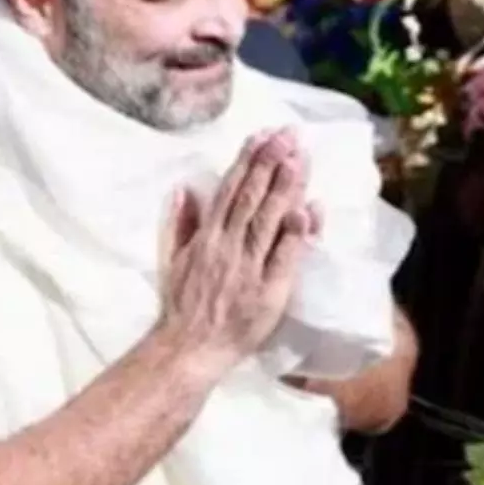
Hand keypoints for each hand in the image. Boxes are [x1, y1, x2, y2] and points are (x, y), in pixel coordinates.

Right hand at [155, 130, 315, 379]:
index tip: (264, 136)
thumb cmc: (184, 305)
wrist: (188, 349)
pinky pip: (284, 258)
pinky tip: (308, 211)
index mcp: (208, 237)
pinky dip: (295, 235)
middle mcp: (228, 246)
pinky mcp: (268, 290)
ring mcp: (249, 267)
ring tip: (298, 159)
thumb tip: (184, 190)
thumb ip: (182, 224)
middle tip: (288, 135)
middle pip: (252, 198)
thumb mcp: (175, 259)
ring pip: (268, 220)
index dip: (249, 161)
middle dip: (271, 164)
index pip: (231, 190)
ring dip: (284, 189)